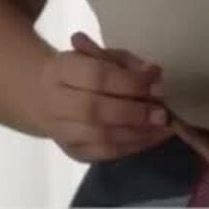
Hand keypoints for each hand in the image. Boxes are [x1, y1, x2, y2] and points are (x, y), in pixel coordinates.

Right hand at [29, 32, 169, 162]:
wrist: (43, 96)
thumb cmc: (80, 71)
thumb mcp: (99, 55)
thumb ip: (125, 61)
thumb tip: (153, 73)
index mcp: (61, 70)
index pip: (96, 77)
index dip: (129, 81)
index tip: (157, 80)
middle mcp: (55, 103)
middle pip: (94, 110)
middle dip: (134, 112)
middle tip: (161, 112)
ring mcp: (62, 132)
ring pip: (100, 137)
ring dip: (138, 133)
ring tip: (164, 127)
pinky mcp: (73, 151)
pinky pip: (105, 153)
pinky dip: (133, 146)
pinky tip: (153, 137)